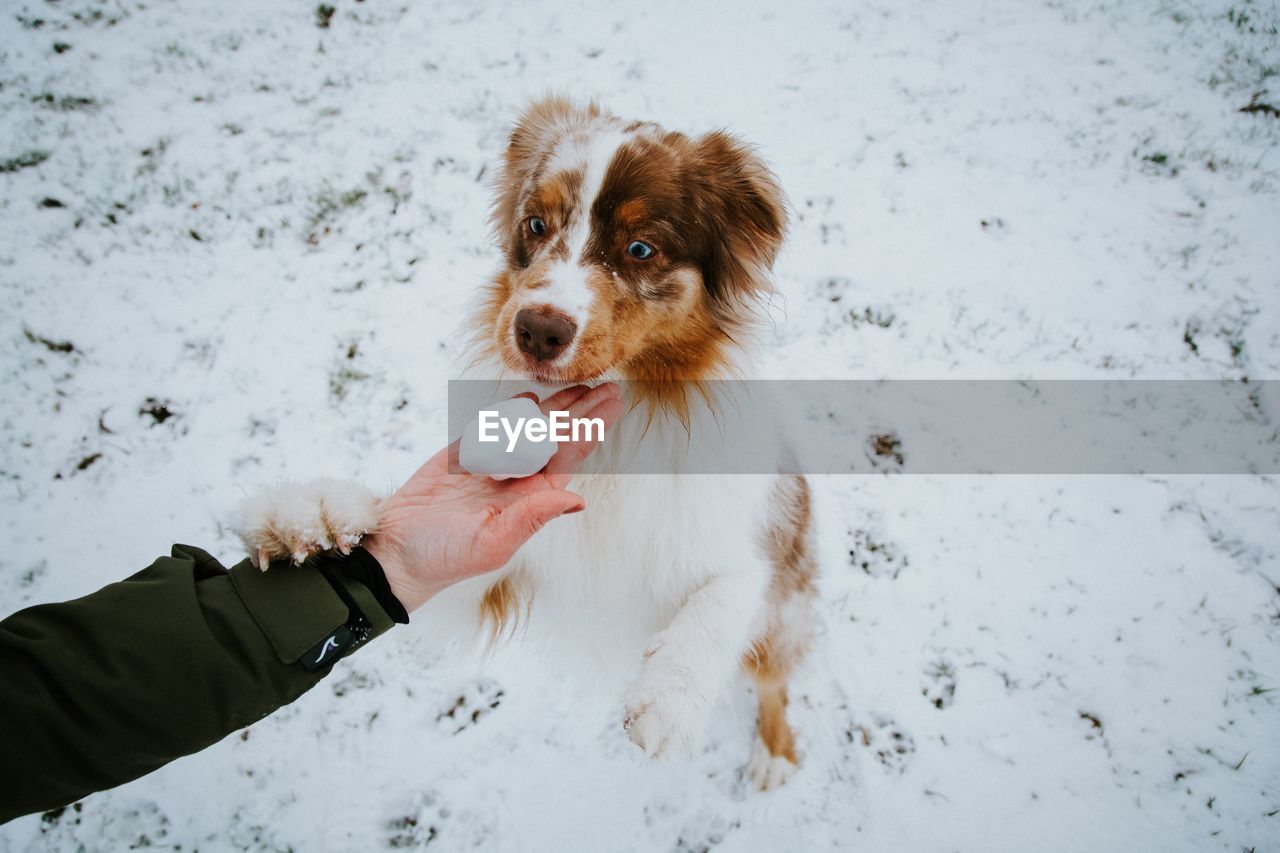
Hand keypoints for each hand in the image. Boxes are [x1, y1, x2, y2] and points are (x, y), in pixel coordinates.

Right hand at [362, 383, 622, 611]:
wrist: (394, 551)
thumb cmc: (444, 557)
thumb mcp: (492, 543)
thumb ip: (532, 517)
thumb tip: (577, 500)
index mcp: (531, 500)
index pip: (569, 458)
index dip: (592, 429)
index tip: (612, 404)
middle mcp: (517, 480)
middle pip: (556, 438)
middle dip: (582, 411)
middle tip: (609, 386)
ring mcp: (491, 464)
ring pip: (529, 428)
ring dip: (554, 407)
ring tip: (579, 384)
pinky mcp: (462, 453)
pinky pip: (492, 426)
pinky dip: (510, 410)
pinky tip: (529, 397)